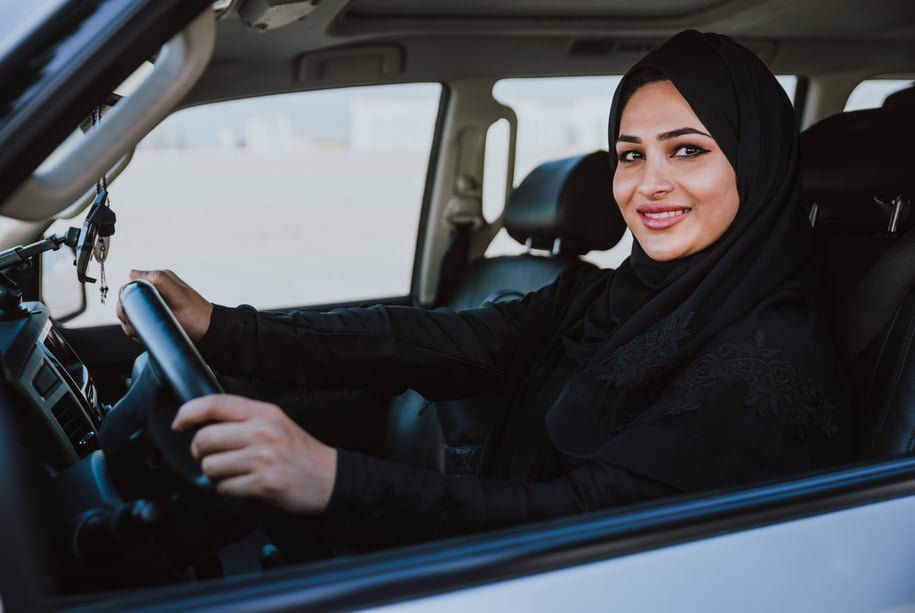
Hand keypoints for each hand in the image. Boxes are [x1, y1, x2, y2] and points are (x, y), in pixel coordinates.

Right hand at [117, 269, 212, 341]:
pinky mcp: (154, 320)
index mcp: (158, 282)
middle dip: (128, 316)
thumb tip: (133, 272)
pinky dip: (137, 332)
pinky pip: (137, 326)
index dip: (126, 300)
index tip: (134, 311)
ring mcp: (153, 307)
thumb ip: (160, 280)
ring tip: (145, 332)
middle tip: (140, 325)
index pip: (128, 287)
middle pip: (126, 303)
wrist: (209, 334)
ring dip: (132, 326)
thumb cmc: (197, 314)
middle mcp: (154, 292)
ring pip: (129, 316)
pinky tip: (146, 337)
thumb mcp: (179, 295)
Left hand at [172, 395, 336, 512]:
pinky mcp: (263, 483)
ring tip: (232, 474)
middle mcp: (262, 432)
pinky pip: (224, 488)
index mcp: (264, 413)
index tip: (179, 423)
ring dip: (215, 475)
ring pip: (210, 466)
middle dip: (200, 453)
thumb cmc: (301, 452)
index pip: (215, 404)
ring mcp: (262, 458)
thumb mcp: (277, 422)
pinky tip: (244, 486)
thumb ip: (245, 418)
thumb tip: (205, 422)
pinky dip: (228, 490)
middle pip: (204, 439)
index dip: (189, 412)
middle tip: (210, 457)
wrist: (330, 478)